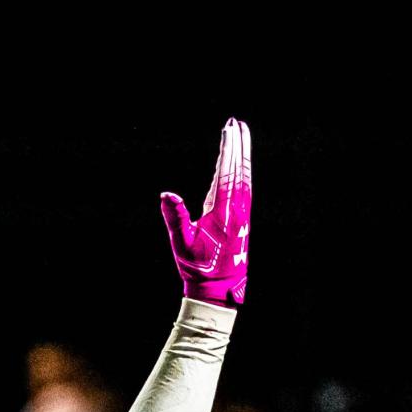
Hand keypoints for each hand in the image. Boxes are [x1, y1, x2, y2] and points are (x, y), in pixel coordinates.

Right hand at [161, 118, 250, 306]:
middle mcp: (237, 209)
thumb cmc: (198, 268)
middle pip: (240, 169)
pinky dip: (241, 169)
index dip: (228, 150)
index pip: (226, 173)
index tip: (229, 129)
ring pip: (245, 175)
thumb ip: (175, 218)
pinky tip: (239, 161)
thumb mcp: (181, 245)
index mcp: (223, 213)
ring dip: (243, 153)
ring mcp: (242, 212)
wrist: (219, 288)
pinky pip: (244, 186)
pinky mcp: (242, 216)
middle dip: (238, 145)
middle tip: (236, 122)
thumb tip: (166, 194)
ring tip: (241, 133)